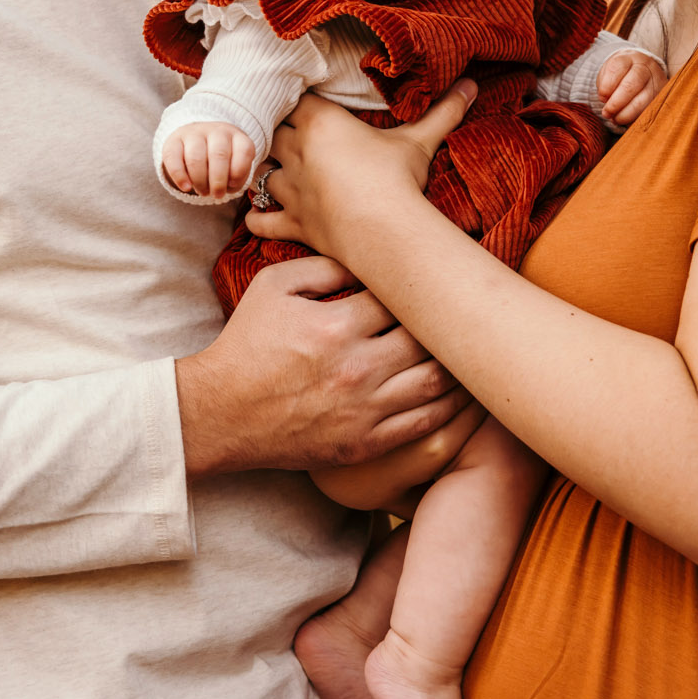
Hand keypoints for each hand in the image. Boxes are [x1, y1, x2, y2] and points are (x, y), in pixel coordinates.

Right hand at [161, 121, 256, 197]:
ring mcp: (194, 133)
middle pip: (218, 155)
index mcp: (237, 136)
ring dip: (200, 181)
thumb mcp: (235, 167)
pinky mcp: (174, 140)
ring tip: (203, 192)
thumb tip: (229, 186)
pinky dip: (179, 176)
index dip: (239, 172)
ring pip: (195, 158)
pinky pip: (173, 158)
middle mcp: (216, 131)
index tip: (233, 185)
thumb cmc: (222, 161)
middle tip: (217, 195)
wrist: (197, 142)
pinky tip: (186, 187)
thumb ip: (237, 177)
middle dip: (218, 181)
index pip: (244, 150)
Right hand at [174, 255, 471, 475]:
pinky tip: (465, 393)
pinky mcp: (366, 443)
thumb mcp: (273, 287)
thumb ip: (322, 264)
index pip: (401, 298)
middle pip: (427, 338)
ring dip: (462, 365)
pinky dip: (453, 407)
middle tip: (469, 310)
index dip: (421, 287)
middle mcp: (356, 368)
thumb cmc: (246, 344)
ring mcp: (364, 410)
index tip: (437, 279)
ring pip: (437, 382)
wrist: (220, 413)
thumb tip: (367, 255)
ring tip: (477, 349)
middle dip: (448, 323)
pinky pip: (426, 424)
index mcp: (336, 325)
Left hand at [243, 81, 476, 259]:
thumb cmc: (399, 179)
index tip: (307, 102)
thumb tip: (472, 85)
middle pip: (271, 131)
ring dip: (266, 170)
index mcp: (321, 123)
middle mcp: (297, 152)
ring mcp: (290, 190)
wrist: (386, 230)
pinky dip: (257, 219)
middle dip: (278, 131)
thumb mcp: (421, 141)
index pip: (297, 100)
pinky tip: (259, 215)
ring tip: (275, 169)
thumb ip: (443, 111)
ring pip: (261, 172)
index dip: (300, 101)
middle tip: (289, 133)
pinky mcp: (292, 223)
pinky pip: (261, 221)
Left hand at [597, 50, 665, 125]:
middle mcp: (645, 67)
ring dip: (625, 115)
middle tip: (606, 113)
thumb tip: (607, 101)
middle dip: (615, 103)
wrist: (643, 70)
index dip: (606, 86)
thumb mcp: (610, 72)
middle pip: (630, 86)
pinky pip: (649, 111)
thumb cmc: (621, 74)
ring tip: (615, 119)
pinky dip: (635, 119)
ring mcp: (657, 82)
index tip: (602, 96)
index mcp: (628, 58)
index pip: (616, 68)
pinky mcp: (662, 96)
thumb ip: (605, 84)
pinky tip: (627, 120)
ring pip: (641, 102)